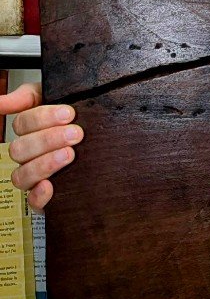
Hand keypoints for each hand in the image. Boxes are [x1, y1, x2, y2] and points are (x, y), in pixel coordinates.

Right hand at [0, 81, 81, 210]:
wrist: (110, 141)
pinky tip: (50, 186)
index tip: (69, 113)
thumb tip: (1, 101)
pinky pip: (33, 203)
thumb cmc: (80, 116)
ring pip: (22, 175)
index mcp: (30, 130)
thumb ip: (30, 96)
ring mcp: (35, 176)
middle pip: (20, 149)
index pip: (22, 123)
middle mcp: (29, 154)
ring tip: (70, 155)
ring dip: (44, 164)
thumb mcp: (59, 98)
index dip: (43, 118)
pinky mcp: (47, 196)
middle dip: (48, 140)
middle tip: (76, 134)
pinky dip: (39, 195)